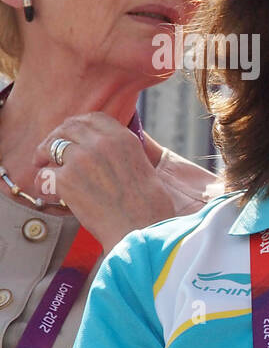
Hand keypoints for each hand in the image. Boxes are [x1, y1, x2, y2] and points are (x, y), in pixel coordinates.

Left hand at [33, 114, 173, 247]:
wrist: (142, 230)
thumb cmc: (148, 207)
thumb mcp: (144, 168)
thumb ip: (124, 154)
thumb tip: (107, 153)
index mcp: (123, 138)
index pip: (93, 118)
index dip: (79, 124)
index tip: (73, 134)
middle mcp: (101, 143)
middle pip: (69, 127)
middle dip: (57, 136)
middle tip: (51, 150)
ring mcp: (81, 159)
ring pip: (51, 146)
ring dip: (44, 155)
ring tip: (41, 165)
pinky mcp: (66, 180)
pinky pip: (44, 173)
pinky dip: (42, 181)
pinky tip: (47, 189)